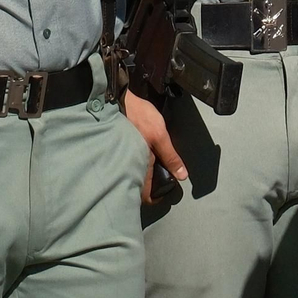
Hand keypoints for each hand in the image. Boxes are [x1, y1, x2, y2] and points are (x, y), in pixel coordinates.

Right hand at [122, 89, 187, 203]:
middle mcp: (128, 165)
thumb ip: (171, 157)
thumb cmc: (137, 116)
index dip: (155, 198)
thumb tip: (182, 175)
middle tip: (161, 178)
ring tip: (153, 165)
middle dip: (149, 186)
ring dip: (143, 172)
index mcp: (140, 165)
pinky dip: (136, 161)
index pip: (145, 194)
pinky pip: (129, 161)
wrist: (115, 99)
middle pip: (139, 185)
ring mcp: (122, 157)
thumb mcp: (160, 135)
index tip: (162, 194)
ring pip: (134, 173)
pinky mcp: (117, 148)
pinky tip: (143, 152)